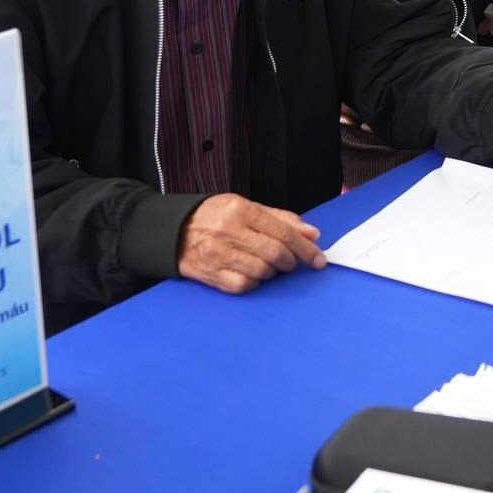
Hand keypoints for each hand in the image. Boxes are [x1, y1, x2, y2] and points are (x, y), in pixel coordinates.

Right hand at [176, 193, 324, 294]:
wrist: (173, 231)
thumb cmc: (215, 217)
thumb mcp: (246, 207)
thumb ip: (281, 219)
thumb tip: (312, 234)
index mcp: (240, 210)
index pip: (283, 232)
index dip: (305, 248)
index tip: (318, 259)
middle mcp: (229, 231)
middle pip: (275, 254)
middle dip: (292, 262)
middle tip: (293, 263)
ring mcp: (218, 254)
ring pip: (262, 271)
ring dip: (273, 272)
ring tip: (269, 265)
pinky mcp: (210, 274)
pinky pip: (244, 285)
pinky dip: (255, 282)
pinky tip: (253, 274)